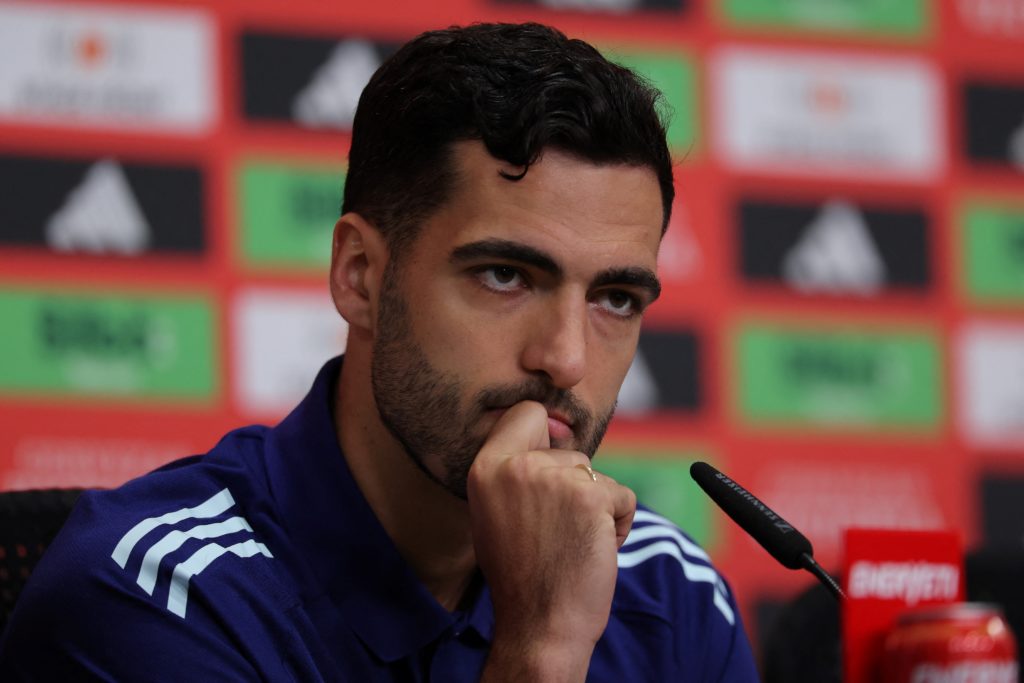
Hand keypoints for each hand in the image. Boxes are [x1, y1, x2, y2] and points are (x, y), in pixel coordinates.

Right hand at [468, 401, 635, 681]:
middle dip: (574, 488)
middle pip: (568, 452)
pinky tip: (594, 550)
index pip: (526, 414)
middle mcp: (516, 467)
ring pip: (596, 475)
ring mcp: (554, 479)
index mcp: (485, 468)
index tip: (546, 474)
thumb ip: (516, 472)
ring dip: (597, 508)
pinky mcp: (591, 496)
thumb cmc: (523, 576)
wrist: (540, 627)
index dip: (544, 437)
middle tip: (555, 533)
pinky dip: (619, 523)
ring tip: (572, 544)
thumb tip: (553, 427)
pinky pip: (623, 496)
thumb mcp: (496, 513)